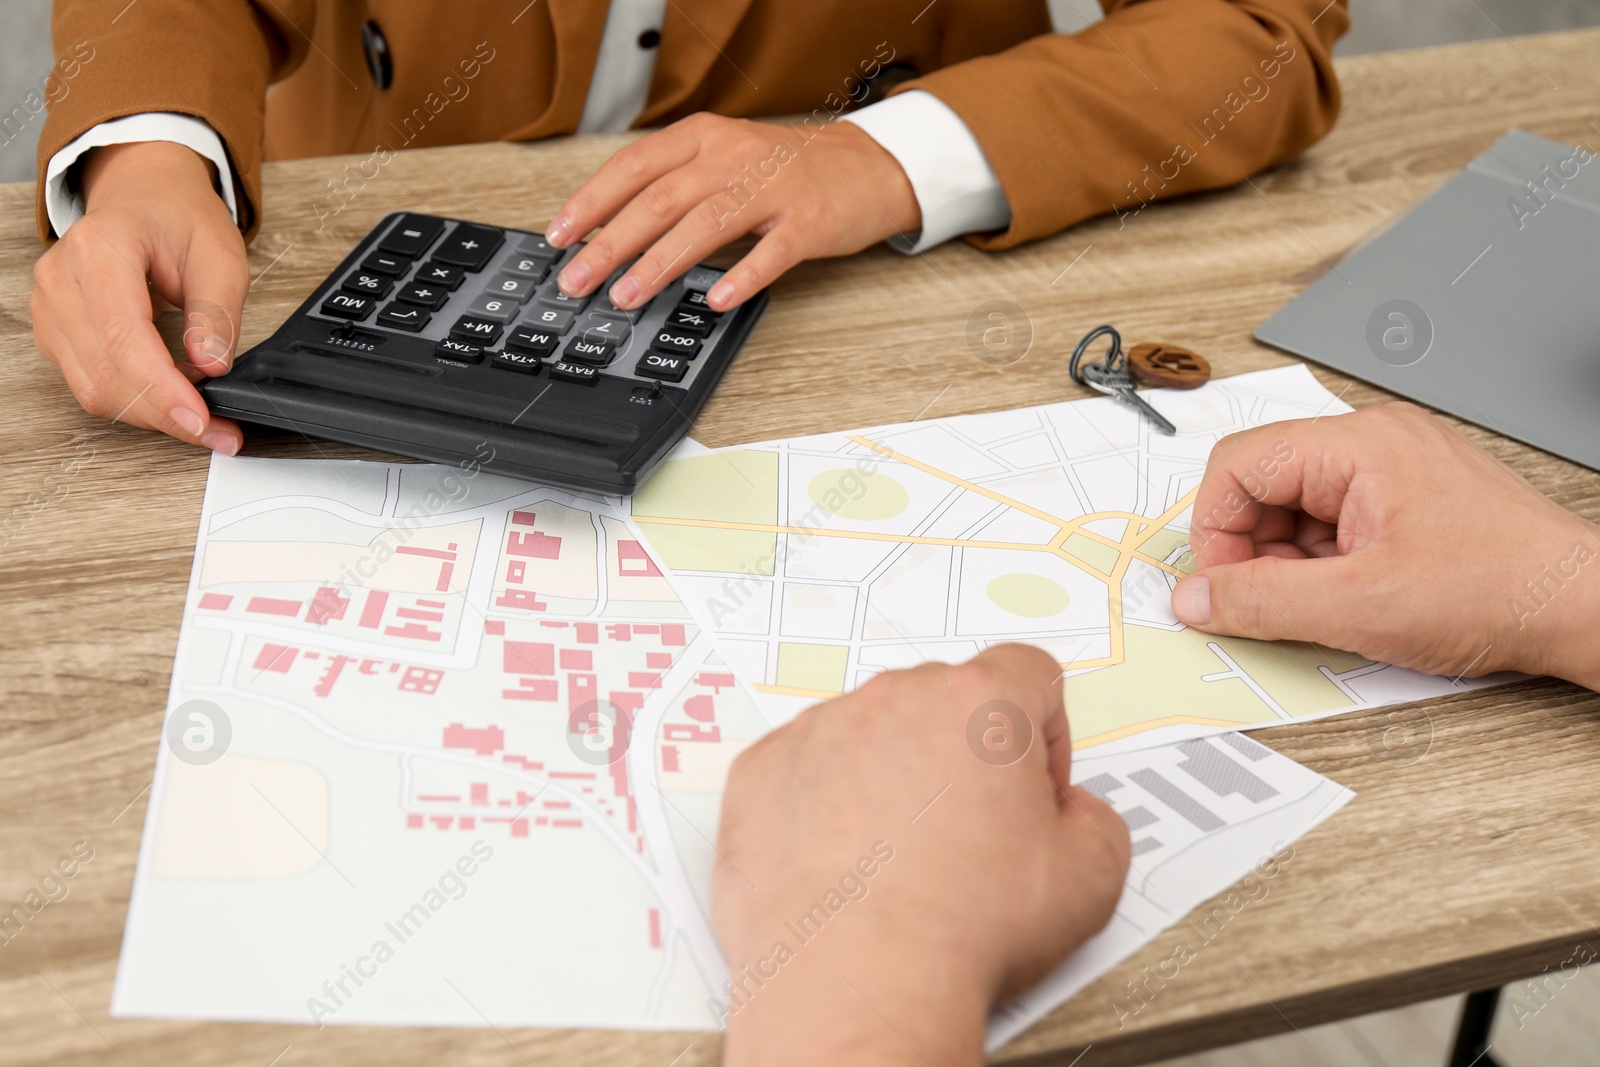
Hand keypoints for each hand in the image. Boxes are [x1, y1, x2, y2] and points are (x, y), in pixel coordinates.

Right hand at [30, 140, 247, 452]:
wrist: (142, 197)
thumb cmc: (177, 218)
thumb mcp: (220, 251)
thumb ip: (217, 310)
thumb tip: (212, 363)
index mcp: (100, 248)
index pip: (122, 335)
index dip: (161, 388)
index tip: (199, 420)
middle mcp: (62, 278)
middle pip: (105, 373)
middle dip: (164, 413)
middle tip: (217, 432)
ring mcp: (51, 308)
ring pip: (94, 389)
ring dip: (152, 414)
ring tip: (202, 415)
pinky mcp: (56, 332)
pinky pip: (91, 384)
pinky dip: (136, 401)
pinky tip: (172, 398)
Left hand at [544, 113, 919, 312]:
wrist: (867, 167)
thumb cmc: (786, 170)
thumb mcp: (724, 158)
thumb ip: (674, 185)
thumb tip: (610, 229)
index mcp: (703, 138)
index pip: (632, 168)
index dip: (590, 203)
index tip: (558, 236)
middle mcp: (732, 157)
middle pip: (658, 200)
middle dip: (610, 244)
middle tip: (578, 279)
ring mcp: (771, 189)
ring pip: (704, 225)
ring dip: (659, 264)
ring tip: (627, 295)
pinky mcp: (808, 222)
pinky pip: (769, 253)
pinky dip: (741, 277)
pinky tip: (716, 300)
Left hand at [713, 644, 1129, 1066]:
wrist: (857, 985)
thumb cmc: (964, 929)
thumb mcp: (1091, 878)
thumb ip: (1096, 819)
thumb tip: (1072, 812)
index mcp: (979, 704)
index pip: (1026, 673)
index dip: (1043, 732)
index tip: (1033, 787)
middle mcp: (894, 700)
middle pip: (944, 703)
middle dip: (963, 757)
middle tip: (972, 836)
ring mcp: (818, 732)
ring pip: (870, 735)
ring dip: (890, 778)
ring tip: (901, 860)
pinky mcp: (761, 773)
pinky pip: (803, 771)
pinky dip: (823, 807)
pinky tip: (847, 868)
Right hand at [1170, 403, 1599, 688]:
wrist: (1585, 608)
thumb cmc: (1500, 592)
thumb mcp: (1357, 609)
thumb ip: (1261, 602)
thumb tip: (1196, 598)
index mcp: (1359, 445)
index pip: (1239, 463)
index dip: (1215, 529)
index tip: (1221, 585)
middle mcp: (1376, 443)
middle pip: (1264, 483)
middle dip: (1253, 548)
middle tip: (1271, 603)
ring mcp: (1395, 468)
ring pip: (1297, 507)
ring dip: (1290, 560)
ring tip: (1331, 603)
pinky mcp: (1410, 497)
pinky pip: (1335, 520)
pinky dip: (1325, 564)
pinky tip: (1354, 597)